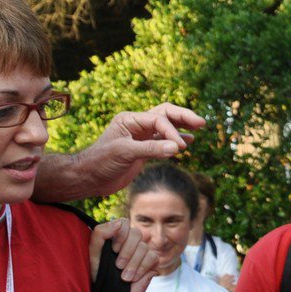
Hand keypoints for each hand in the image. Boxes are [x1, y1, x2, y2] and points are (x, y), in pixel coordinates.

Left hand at [73, 104, 204, 196]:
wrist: (89, 177)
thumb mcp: (125, 153)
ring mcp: (141, 136)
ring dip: (182, 126)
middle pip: (165, 114)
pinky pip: (164, 140)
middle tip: (201, 122)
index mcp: (130, 119)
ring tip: (199, 126)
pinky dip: (177, 139)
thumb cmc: (101, 162)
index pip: (158, 120)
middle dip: (183, 117)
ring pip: (166, 125)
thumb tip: (178, 148)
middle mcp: (136, 125)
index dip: (172, 131)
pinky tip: (189, 141)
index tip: (181, 148)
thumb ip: (151, 149)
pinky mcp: (144, 149)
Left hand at [89, 218, 158, 291]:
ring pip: (144, 247)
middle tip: (118, 266)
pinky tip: (133, 278)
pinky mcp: (152, 262)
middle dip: (127, 251)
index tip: (113, 250)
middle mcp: (131, 242)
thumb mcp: (94, 253)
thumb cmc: (100, 275)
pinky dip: (141, 268)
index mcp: (116, 236)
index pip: (125, 223)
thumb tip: (118, 223)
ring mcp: (143, 251)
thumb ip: (100, 233)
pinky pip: (152, 257)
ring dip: (133, 264)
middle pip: (136, 234)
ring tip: (124, 277)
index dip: (121, 235)